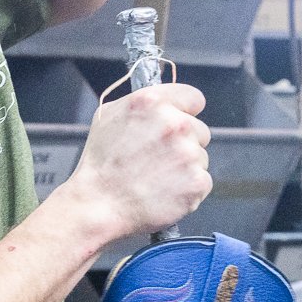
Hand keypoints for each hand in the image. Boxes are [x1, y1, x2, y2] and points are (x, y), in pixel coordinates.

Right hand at [59, 82, 211, 239]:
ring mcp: (189, 153)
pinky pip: (202, 181)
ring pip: (201, 158)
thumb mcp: (109, 116)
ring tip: (157, 178)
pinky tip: (164, 192)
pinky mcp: (197, 182)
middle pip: (200, 130)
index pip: (194, 98)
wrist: (98, 203)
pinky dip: (187, 189)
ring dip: (185, 167)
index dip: (185, 112)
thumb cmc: (100, 163)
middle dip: (184, 143)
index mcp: (154, 102)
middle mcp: (175, 124)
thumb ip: (144, 104)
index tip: (176, 125)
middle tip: (158, 159)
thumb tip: (165, 102)